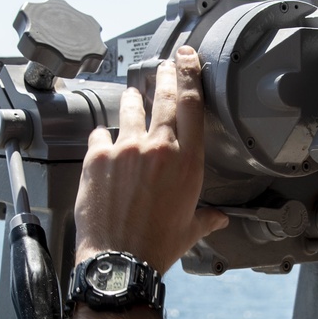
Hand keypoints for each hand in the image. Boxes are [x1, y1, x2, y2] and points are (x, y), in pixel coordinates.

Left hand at [73, 46, 228, 272]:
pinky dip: (104, 136)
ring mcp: (125, 149)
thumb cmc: (157, 246)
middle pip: (163, 97)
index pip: (192, 104)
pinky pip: (100, 134)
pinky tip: (104, 141)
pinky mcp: (97, 157)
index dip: (189, 74)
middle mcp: (158, 148)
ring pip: (130, 109)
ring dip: (132, 100)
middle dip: (164, 75)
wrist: (119, 260)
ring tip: (133, 97)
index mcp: (187, 162)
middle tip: (164, 65)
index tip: (187, 59)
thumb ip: (206, 216)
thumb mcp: (190, 230)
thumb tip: (219, 218)